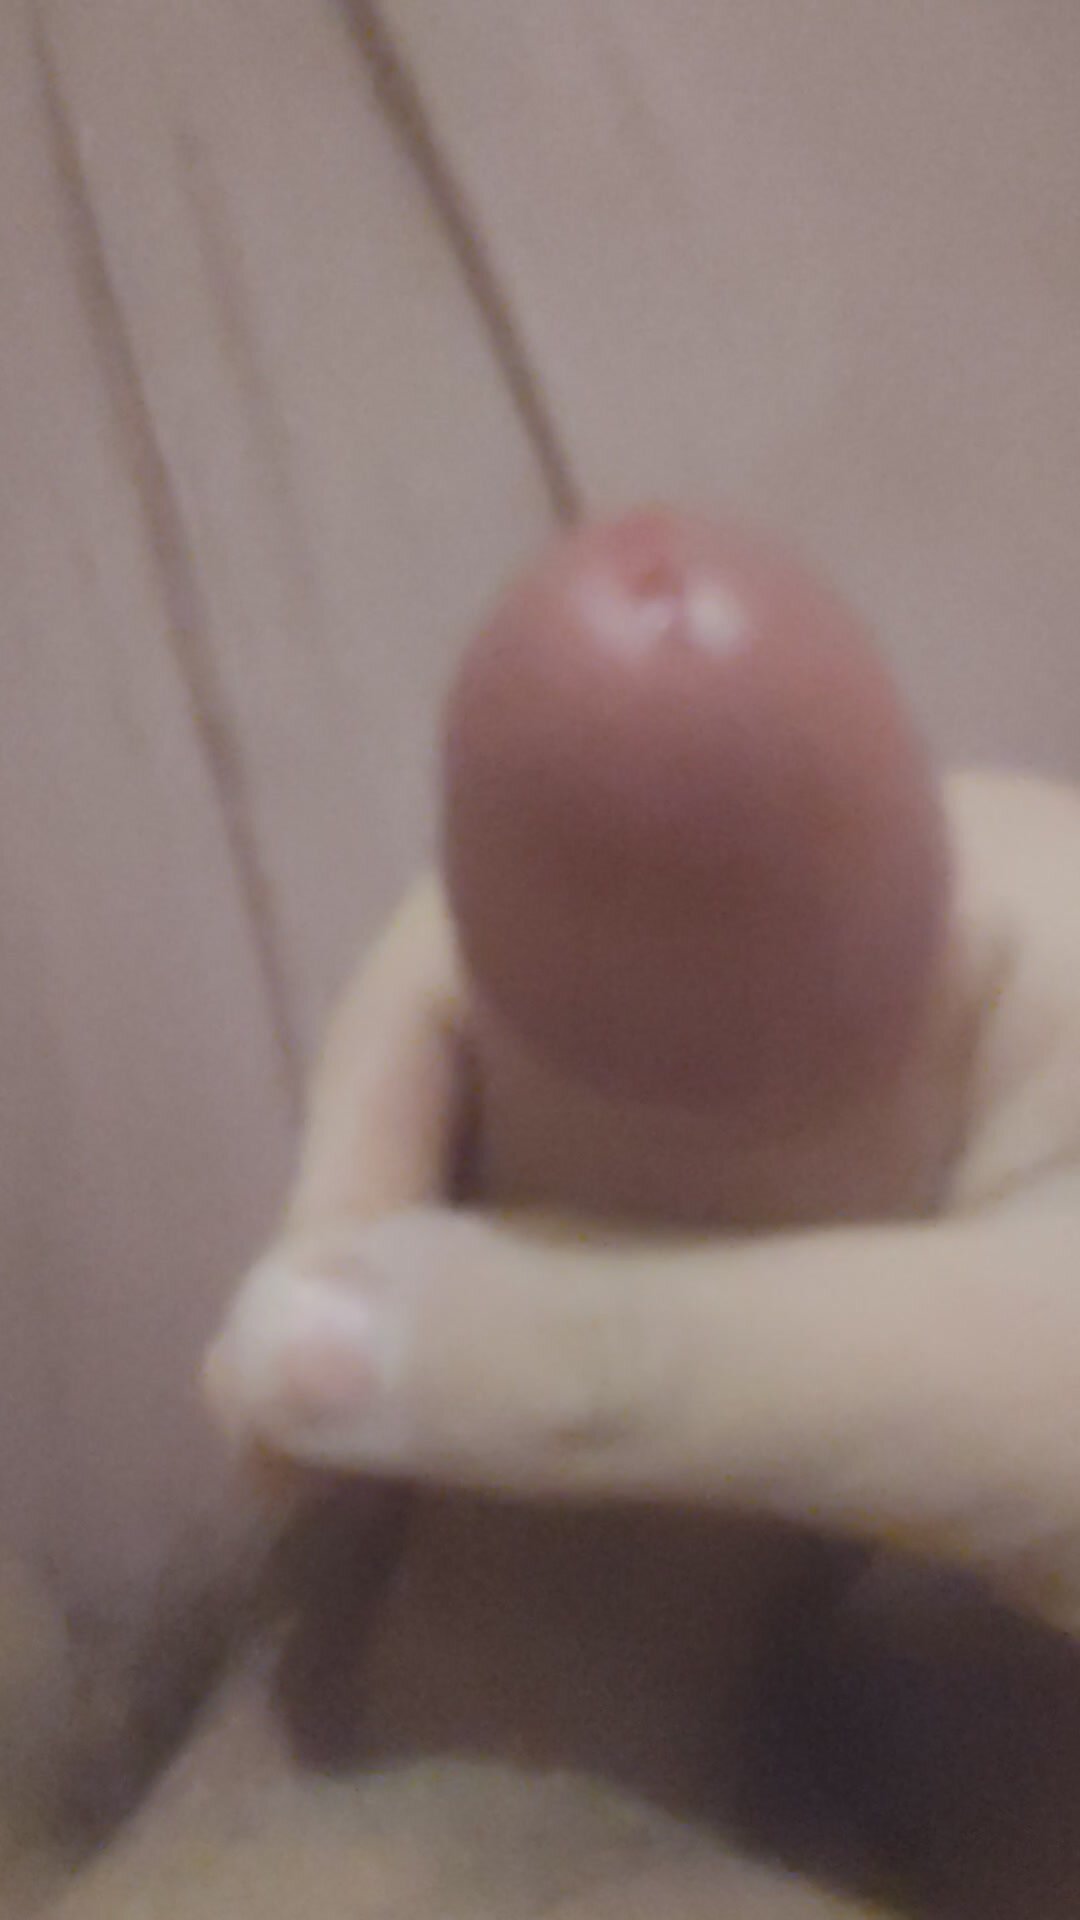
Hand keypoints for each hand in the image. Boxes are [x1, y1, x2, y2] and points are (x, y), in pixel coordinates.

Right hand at [211, 769, 1079, 1634]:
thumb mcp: (970, 1386)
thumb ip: (652, 1360)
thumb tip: (265, 1355)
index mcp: (919, 879)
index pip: (558, 920)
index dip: (388, 1102)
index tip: (303, 1324)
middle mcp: (887, 937)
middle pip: (565, 1032)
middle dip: (423, 1227)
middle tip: (306, 1447)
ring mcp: (913, 1067)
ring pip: (624, 1144)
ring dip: (503, 1302)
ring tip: (379, 1473)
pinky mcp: (929, 1191)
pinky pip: (708, 1231)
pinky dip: (615, 1341)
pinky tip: (548, 1446)